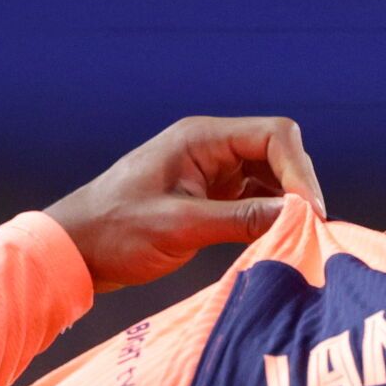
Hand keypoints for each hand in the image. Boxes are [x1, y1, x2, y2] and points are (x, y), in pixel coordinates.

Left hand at [45, 116, 325, 290]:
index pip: (274, 136)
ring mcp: (212, 171)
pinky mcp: (211, 197)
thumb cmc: (115, 231)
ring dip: (287, 203)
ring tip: (296, 237)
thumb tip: (297, 216)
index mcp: (201, 138)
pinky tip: (274, 239)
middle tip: (310, 228)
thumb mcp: (181, 226)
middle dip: (298, 187)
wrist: (75, 250)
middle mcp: (211, 147)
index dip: (300, 171)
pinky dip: (270, 216)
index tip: (310, 212)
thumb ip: (241, 219)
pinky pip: (255, 199)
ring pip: (271, 177)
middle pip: (278, 153)